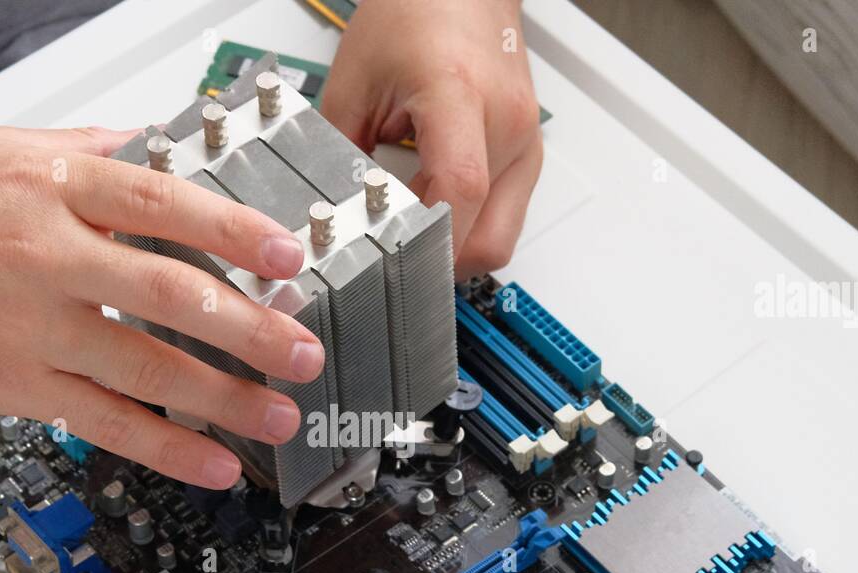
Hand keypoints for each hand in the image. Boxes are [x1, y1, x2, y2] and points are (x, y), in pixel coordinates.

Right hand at [0, 126, 324, 487]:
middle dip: (250, 328)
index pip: (163, 205)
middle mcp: (45, 257)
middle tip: (304, 351)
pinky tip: (213, 463)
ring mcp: (31, 329)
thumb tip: (156, 150)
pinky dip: (166, 448)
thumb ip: (83, 155)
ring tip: (278, 414)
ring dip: (224, 398)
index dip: (235, 231)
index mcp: (48, 189)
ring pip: (147, 369)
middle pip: (170, 294)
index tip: (288, 256)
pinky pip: (104, 424)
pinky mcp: (16, 387)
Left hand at [322, 0, 541, 278]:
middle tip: (401, 256)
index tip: (396, 262)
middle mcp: (507, 124)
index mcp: (460, 95)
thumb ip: (339, 155)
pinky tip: (437, 203)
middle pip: (491, 239)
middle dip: (444, 263)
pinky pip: (505, 215)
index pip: (459, 191)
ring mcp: (525, 141)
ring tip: (417, 222)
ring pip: (502, 237)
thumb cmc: (416, 13)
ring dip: (458, 245)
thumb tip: (331, 215)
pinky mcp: (527, 153)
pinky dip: (470, 224)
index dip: (428, 242)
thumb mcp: (355, 82)